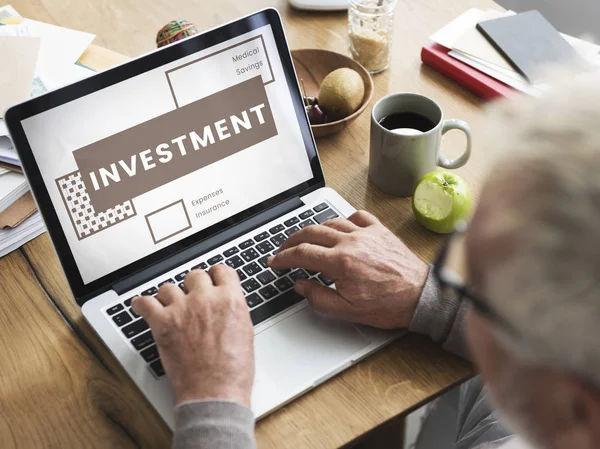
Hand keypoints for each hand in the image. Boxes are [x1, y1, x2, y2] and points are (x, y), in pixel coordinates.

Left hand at [132, 265, 253, 406]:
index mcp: (230, 299)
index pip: (221, 271)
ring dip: (169, 296)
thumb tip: (225, 304)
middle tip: (192, 298)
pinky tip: (142, 306)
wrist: (215, 392)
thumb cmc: (233, 370)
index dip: (216, 276)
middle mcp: (206, 299)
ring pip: (169, 287)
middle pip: (195, 276)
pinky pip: (145, 303)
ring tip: (169, 306)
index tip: (212, 280)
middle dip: (193, 286)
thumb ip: (233, 310)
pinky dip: (142, 304)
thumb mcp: (245, 332)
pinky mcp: (163, 323)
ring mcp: (183, 309)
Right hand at [269, 211, 427, 328]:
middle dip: (291, 240)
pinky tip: (340, 227)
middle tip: (283, 248)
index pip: (301, 254)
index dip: (283, 258)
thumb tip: (300, 285)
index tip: (274, 261)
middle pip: (311, 232)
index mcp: (340, 262)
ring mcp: (366, 233)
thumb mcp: (347, 310)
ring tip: (305, 238)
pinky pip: (357, 216)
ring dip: (313, 229)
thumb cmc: (388, 304)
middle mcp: (351, 242)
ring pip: (331, 222)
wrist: (420, 296)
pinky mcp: (380, 231)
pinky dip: (344, 219)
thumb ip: (318, 297)